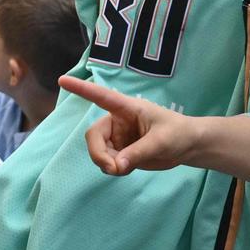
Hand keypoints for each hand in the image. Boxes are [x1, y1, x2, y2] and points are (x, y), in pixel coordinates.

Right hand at [59, 74, 199, 174]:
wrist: (188, 147)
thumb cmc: (178, 133)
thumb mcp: (161, 141)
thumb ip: (139, 152)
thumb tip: (116, 166)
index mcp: (127, 108)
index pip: (102, 97)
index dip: (82, 89)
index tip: (62, 80)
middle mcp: (117, 121)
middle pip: (93, 135)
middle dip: (98, 153)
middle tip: (112, 168)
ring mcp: (117, 138)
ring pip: (98, 151)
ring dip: (106, 163)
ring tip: (126, 168)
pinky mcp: (120, 152)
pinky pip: (106, 162)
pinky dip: (112, 168)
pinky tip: (126, 169)